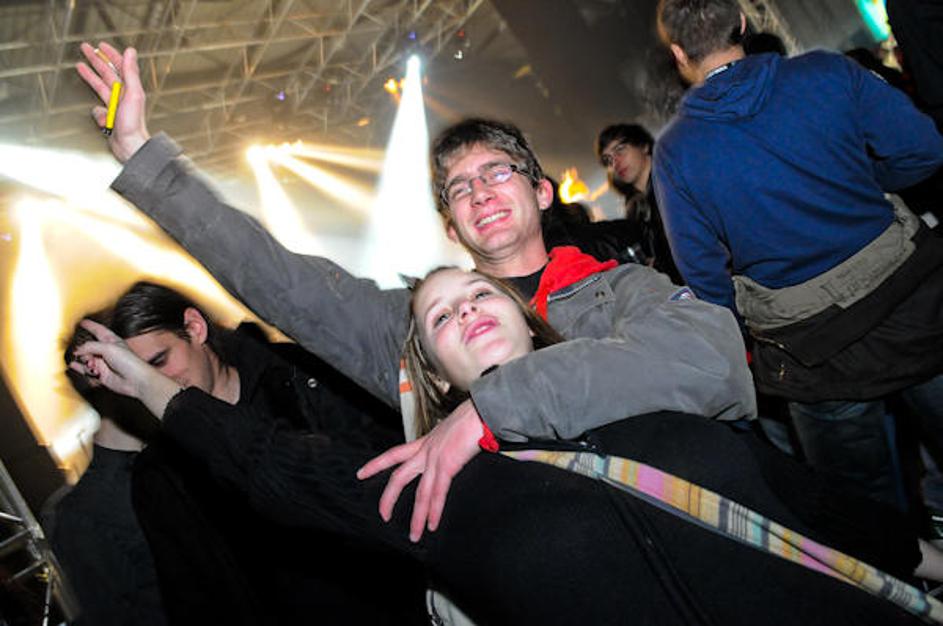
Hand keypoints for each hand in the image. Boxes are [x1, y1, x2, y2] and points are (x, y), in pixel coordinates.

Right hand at [71, 320, 152, 397]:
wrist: (135, 380)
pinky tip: (74, 365)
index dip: (91, 326)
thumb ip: (90, 346)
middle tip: (86, 355)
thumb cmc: (130, 362)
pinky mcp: (101, 374)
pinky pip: (86, 370)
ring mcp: (103, 363)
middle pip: (88, 347)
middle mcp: (107, 351)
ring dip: (85, 361)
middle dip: (84, 350)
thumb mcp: (108, 348)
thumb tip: (78, 350)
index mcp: (112, 341)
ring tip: (91, 364)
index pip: (99, 330)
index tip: (83, 322)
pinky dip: (79, 368)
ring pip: (86, 359)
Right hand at [76, 42, 149, 161]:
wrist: (130, 146)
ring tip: (81, 66)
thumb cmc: (133, 123)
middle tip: (86, 49)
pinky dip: (97, 111)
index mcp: (130, 88)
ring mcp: (115, 106)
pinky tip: (98, 112)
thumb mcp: (133, 93)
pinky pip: (98, 110)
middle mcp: (123, 96)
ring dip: (91, 76)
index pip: (119, 66)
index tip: (101, 45)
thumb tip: (131, 52)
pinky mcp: (109, 117)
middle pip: (107, 73)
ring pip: (100, 88)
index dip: (111, 55)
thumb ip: (131, 72)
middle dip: (96, 60)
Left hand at [357, 399, 483, 541]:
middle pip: (399, 477)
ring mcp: (435, 458)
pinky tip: (432, 524)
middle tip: (383, 515)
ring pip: (420, 493)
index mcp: (425, 442)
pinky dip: (434, 511)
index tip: (361, 473)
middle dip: (389, 498)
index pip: (394, 454)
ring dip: (417, 517)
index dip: (376, 464)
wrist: (482, 411)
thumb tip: (452, 451)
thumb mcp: (451, 431)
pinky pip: (438, 493)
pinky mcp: (448, 465)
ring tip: (414, 535)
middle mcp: (426, 450)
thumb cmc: (472, 418)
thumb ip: (446, 444)